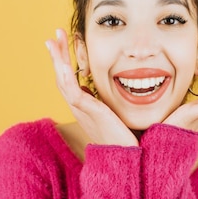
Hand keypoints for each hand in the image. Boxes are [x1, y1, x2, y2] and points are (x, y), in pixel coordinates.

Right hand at [45, 29, 137, 146]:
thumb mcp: (124, 117)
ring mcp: (82, 110)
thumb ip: (123, 104)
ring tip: (53, 40)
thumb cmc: (127, 142)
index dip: (66, 62)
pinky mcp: (88, 112)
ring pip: (63, 80)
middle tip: (54, 36)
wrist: (124, 161)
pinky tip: (61, 62)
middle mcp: (81, 108)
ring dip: (57, 59)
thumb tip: (144, 96)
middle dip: (58, 55)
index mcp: (87, 108)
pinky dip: (64, 75)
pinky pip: (71, 91)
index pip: (72, 80)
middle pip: (63, 77)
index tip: (66, 44)